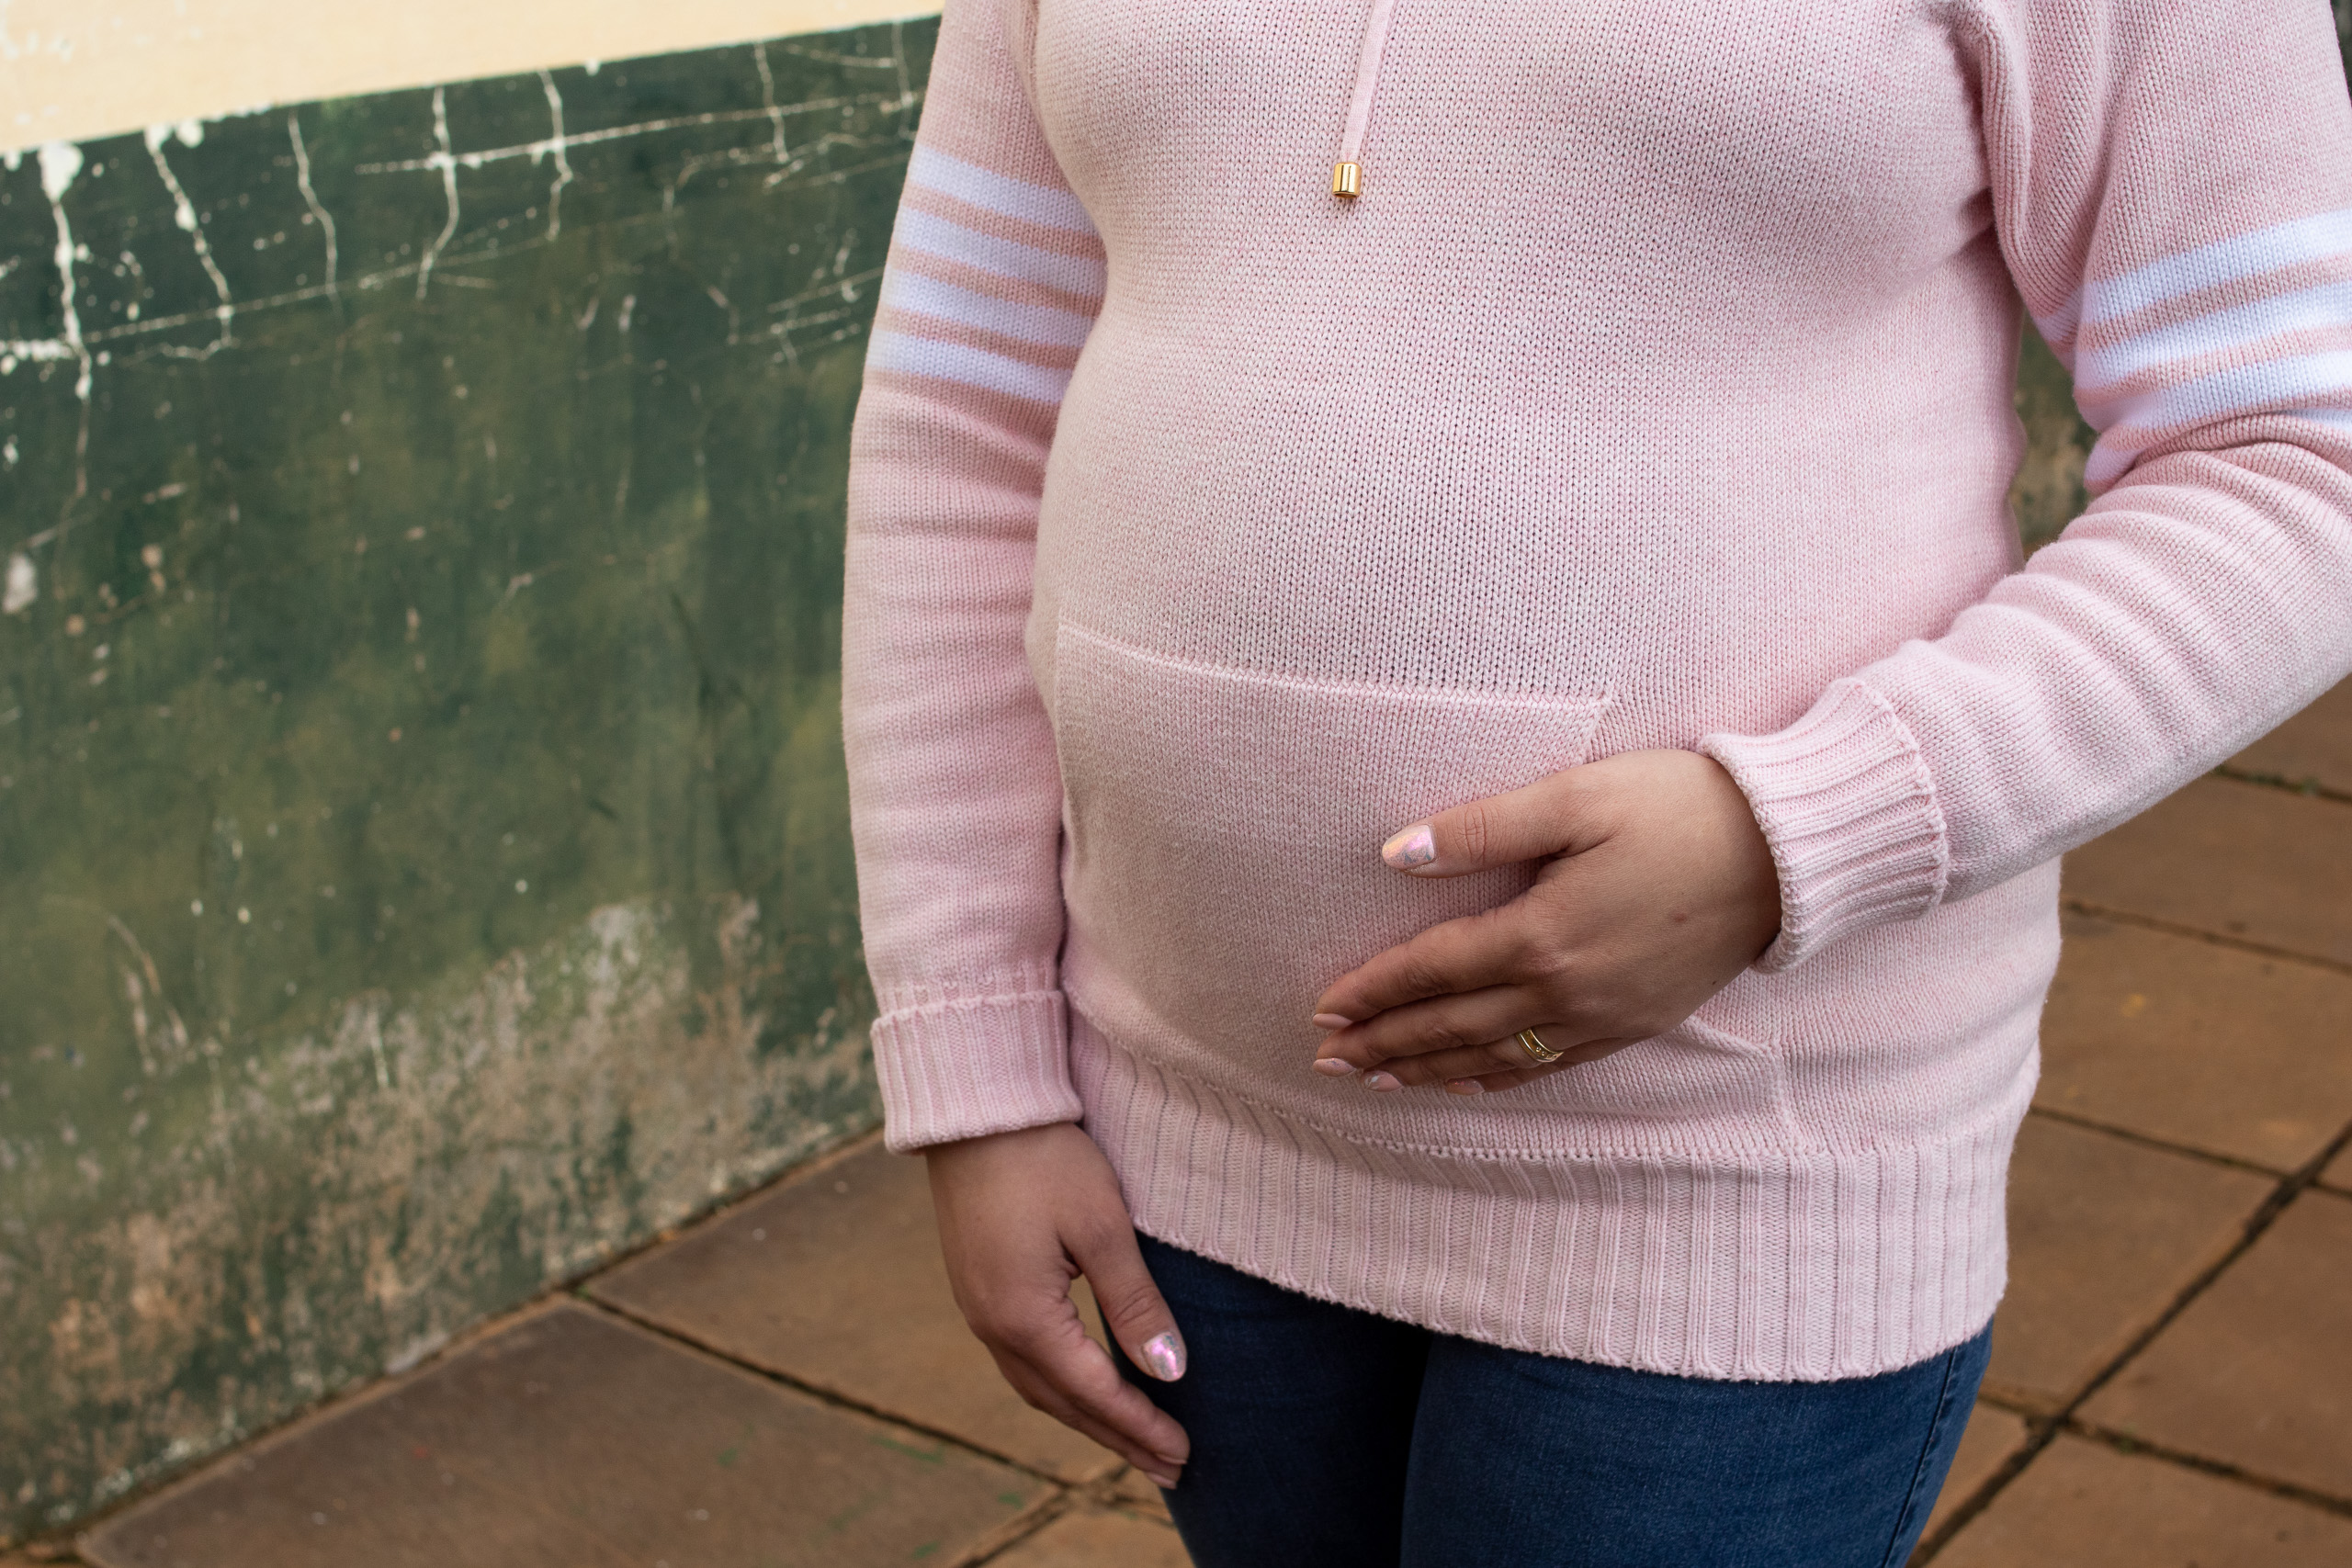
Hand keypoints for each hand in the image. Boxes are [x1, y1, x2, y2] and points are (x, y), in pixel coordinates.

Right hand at [925, 1122, 1190, 1486]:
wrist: (974, 1108)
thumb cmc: (1043, 1156)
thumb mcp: (1101, 1226)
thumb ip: (1134, 1302)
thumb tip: (1170, 1371)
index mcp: (1024, 1317)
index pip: (1094, 1393)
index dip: (1141, 1426)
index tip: (1184, 1454)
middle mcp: (993, 1326)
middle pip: (1063, 1404)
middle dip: (1118, 1438)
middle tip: (1169, 1468)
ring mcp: (978, 1309)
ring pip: (1038, 1387)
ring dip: (1088, 1418)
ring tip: (1133, 1440)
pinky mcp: (978, 1288)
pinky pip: (1022, 1361)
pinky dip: (1061, 1387)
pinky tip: (1084, 1386)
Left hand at [1310, 749, 1781, 1094]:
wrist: (1788, 852)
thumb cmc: (1680, 807)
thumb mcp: (1576, 797)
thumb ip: (1483, 829)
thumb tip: (1396, 854)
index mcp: (1543, 935)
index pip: (1435, 969)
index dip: (1375, 988)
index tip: (1323, 1004)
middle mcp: (1567, 993)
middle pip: (1453, 1025)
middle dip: (1384, 1042)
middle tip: (1324, 1056)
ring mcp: (1603, 1018)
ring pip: (1494, 1058)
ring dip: (1426, 1069)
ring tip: (1373, 1078)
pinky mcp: (1635, 1025)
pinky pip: (1547, 1068)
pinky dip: (1493, 1078)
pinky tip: (1462, 1081)